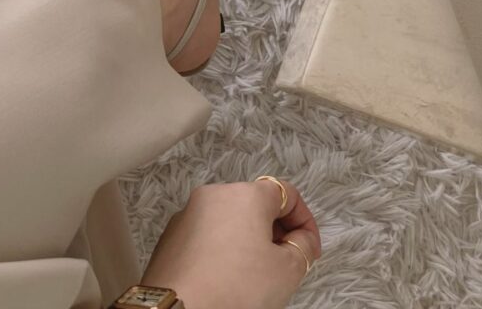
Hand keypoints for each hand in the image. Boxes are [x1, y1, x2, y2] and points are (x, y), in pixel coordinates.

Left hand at [141, 179, 321, 308]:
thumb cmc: (234, 288)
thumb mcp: (287, 270)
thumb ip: (303, 247)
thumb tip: (301, 239)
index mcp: (245, 194)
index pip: (286, 194)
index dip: (304, 222)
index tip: (308, 249)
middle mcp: (214, 194)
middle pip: (256, 204)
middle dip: (275, 232)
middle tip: (286, 264)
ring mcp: (189, 212)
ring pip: (230, 219)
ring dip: (248, 240)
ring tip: (254, 276)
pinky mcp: (172, 234)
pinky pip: (207, 234)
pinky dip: (222, 248)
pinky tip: (226, 278)